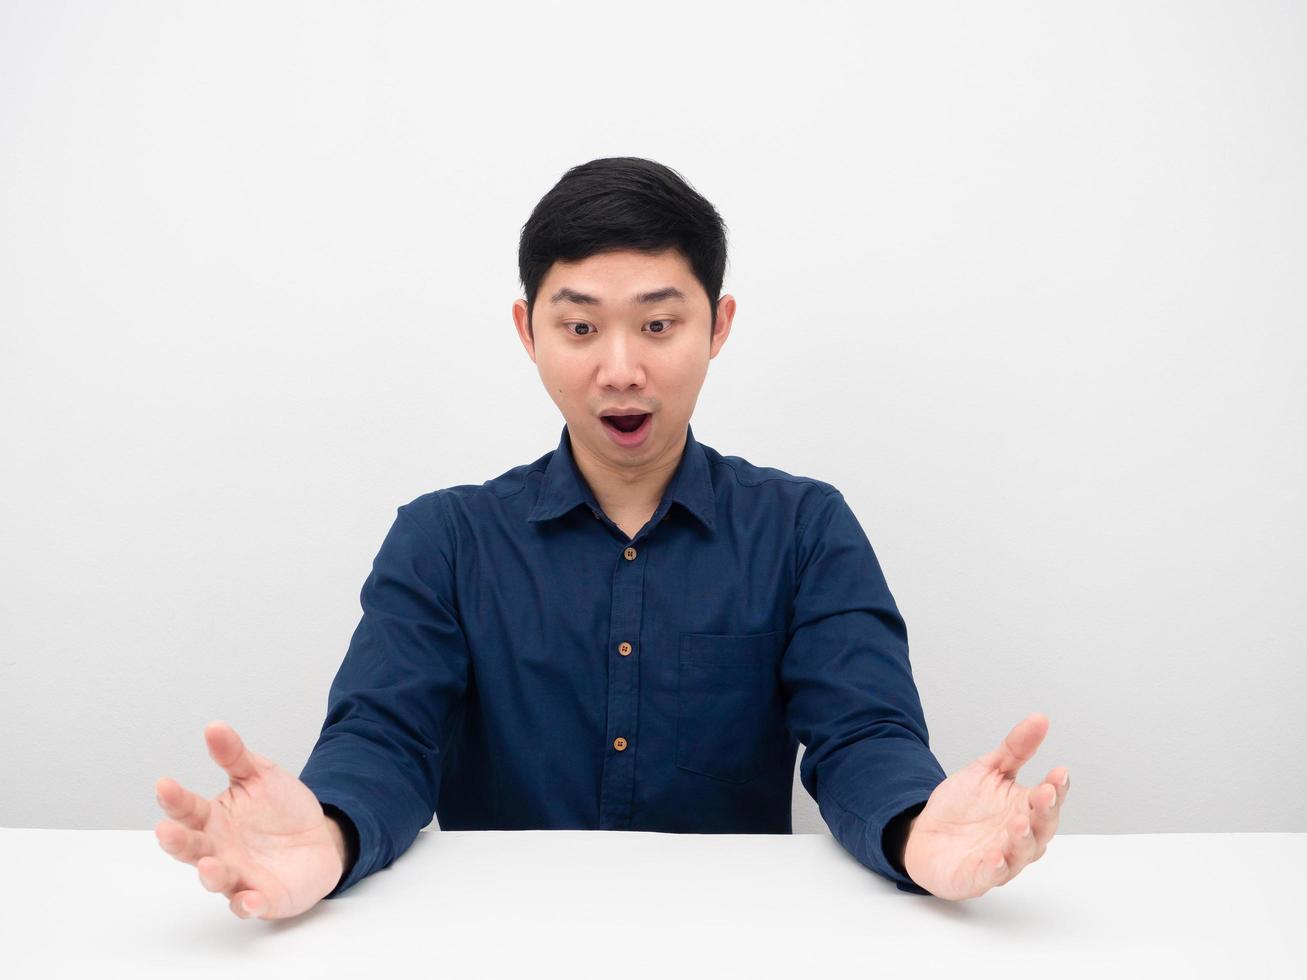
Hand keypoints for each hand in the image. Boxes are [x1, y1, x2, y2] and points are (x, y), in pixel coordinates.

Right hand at [154, 720, 345, 919]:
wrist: (320, 837)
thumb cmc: (282, 809)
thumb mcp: (262, 775)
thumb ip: (235, 756)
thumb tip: (214, 727)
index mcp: (214, 819)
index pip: (188, 809)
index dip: (175, 799)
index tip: (164, 784)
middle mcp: (219, 851)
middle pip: (192, 849)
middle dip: (178, 842)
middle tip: (166, 831)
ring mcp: (239, 876)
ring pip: (218, 880)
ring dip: (211, 875)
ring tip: (209, 865)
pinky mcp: (265, 898)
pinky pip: (253, 905)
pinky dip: (249, 905)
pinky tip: (250, 899)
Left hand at [901, 713, 1068, 900]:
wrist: (923, 832)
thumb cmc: (963, 806)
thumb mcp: (987, 770)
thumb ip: (1015, 749)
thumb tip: (1040, 719)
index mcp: (1025, 810)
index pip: (1049, 800)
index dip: (1057, 788)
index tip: (1059, 771)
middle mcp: (1019, 838)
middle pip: (1041, 829)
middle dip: (1045, 812)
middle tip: (1045, 793)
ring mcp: (999, 859)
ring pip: (1020, 854)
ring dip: (1022, 840)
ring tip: (1019, 822)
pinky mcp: (974, 877)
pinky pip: (988, 876)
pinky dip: (993, 868)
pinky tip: (994, 857)